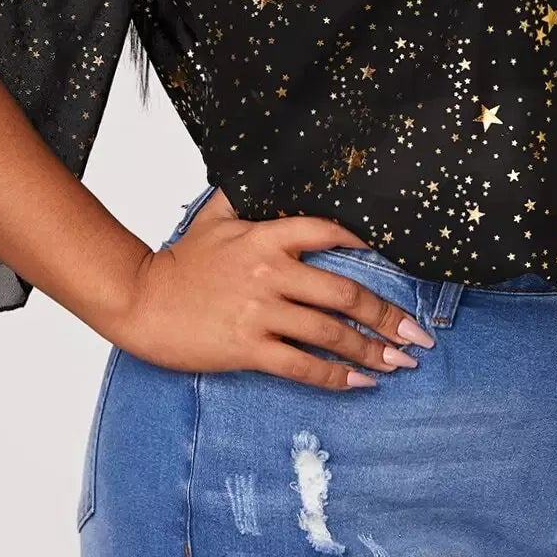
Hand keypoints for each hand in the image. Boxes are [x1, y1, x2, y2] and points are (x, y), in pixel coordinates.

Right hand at [112, 207, 436, 389]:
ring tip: (400, 363)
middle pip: (343, 293)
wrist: (140, 299)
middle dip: (387, 316)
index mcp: (266, 236)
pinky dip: (336, 377)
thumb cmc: (179, 262)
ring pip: (329, 333)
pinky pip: (302, 366)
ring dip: (371, 351)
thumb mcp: (214, 218)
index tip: (396, 264)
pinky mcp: (247, 348)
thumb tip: (266, 173)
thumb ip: (247, 199)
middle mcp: (269, 272)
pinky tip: (360, 384)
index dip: (366, 246)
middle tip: (417, 334)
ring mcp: (260, 312)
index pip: (328, 233)